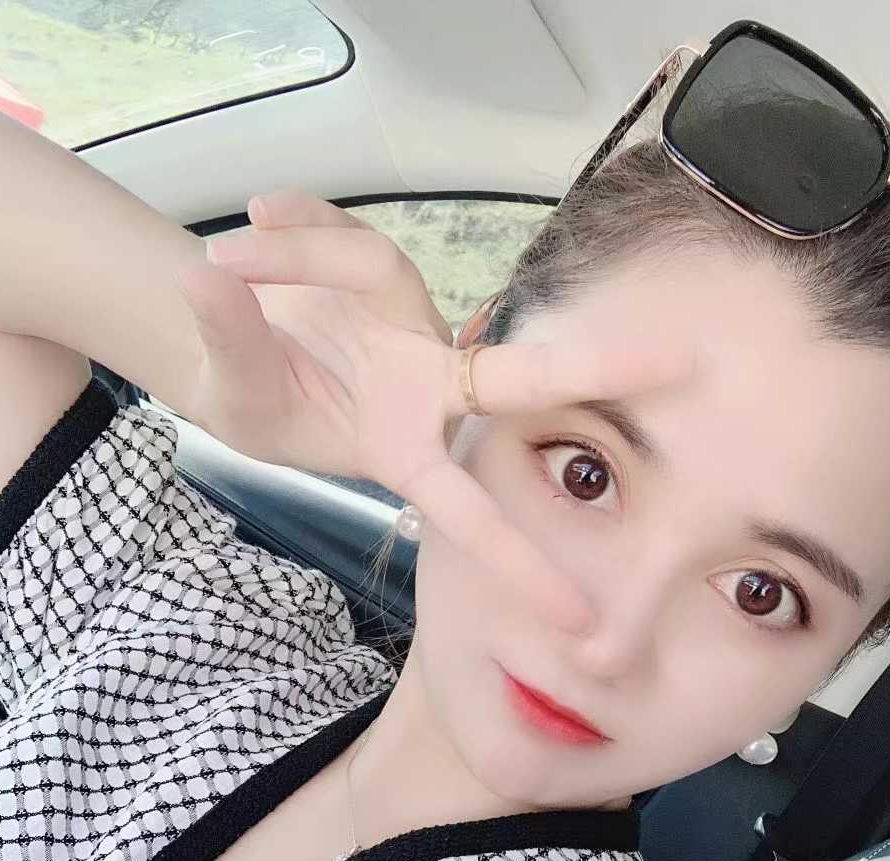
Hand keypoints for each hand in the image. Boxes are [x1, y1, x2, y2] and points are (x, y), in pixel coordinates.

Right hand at [178, 193, 692, 632]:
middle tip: (679, 362)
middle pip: (513, 376)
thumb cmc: (254, 402)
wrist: (233, 356)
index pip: (466, 506)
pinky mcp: (387, 276)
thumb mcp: (237, 397)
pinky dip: (295, 221)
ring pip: (376, 266)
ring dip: (299, 254)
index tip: (574, 620)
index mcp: (401, 447)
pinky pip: (344, 234)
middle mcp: (425, 386)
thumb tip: (210, 283)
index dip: (516, 559)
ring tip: (229, 253)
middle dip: (590, 366)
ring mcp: (413, 328)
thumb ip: (234, 347)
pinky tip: (258, 210)